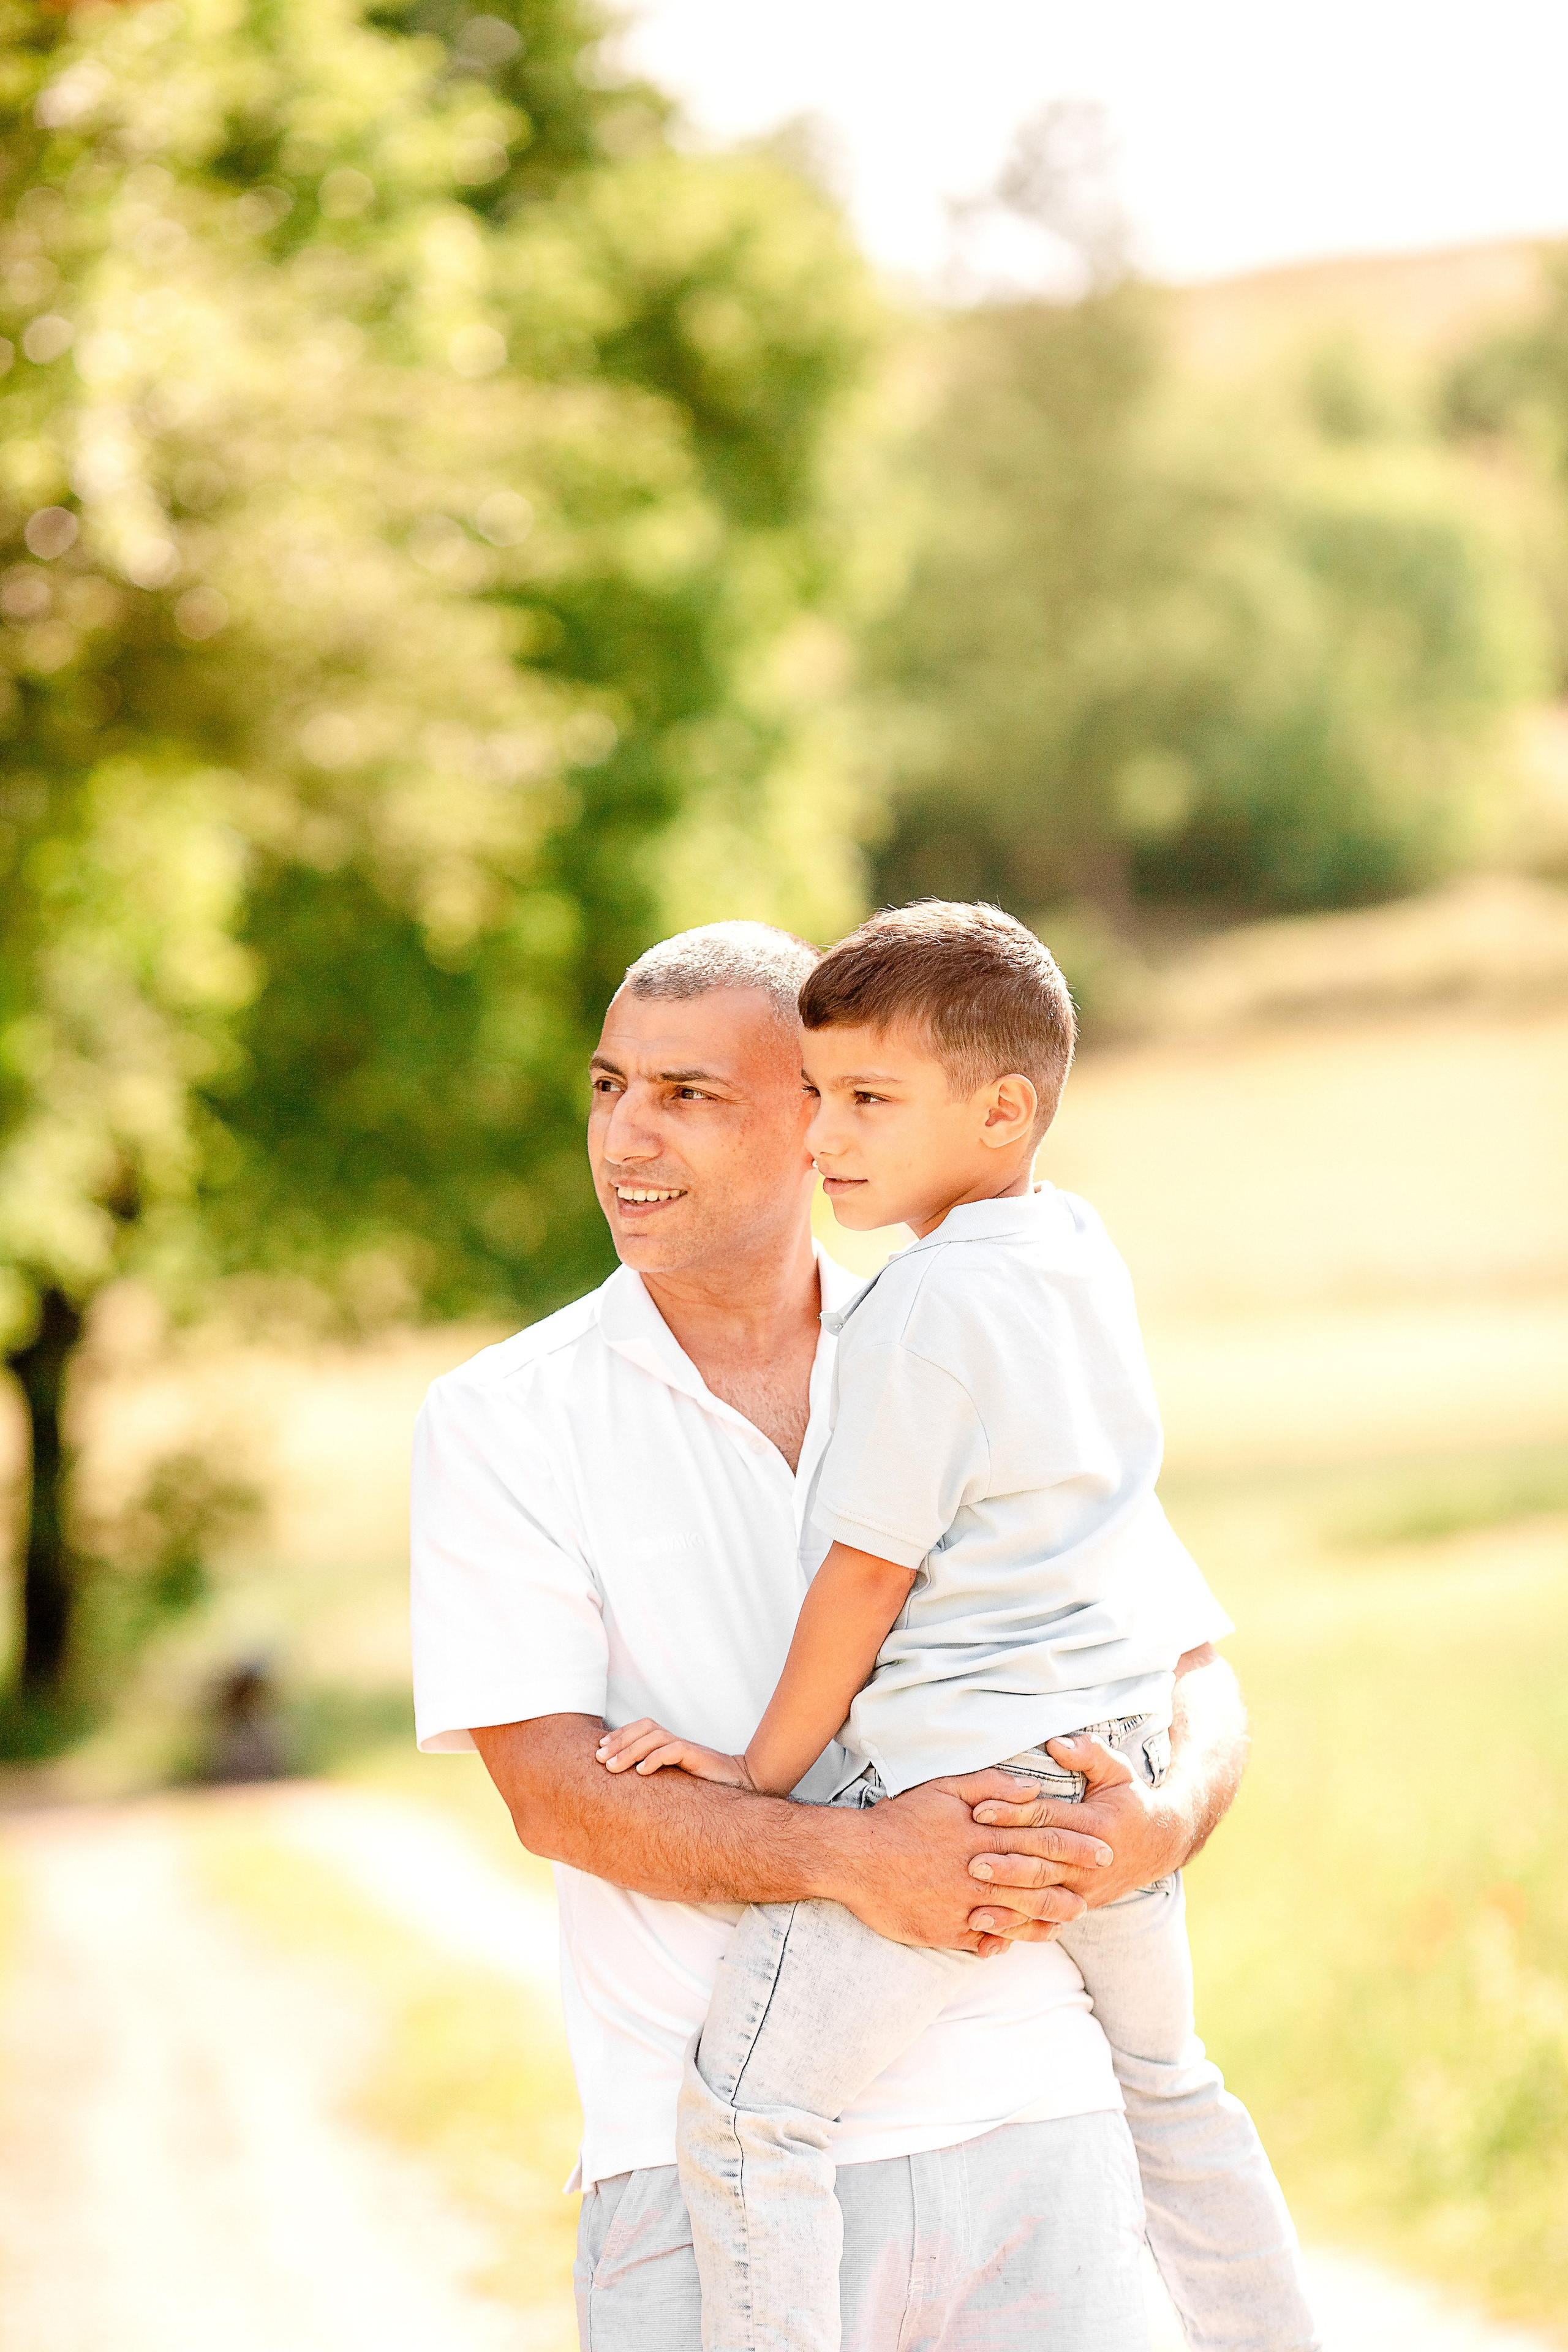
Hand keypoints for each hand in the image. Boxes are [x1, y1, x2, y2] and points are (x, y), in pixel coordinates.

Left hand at [596, 1719, 752, 1787]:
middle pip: (643, 1728)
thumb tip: (624, 1787)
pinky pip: (672, 1750)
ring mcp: (685, 1746)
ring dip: (630, 1751)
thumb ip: (654, 1775)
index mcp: (667, 1742)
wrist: (736, 1783)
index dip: (619, 1735)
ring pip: (653, 1738)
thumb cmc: (701, 1784)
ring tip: (612, 1767)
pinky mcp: (695, 1755)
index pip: (640, 1728)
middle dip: (618, 1741)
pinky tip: (641, 1773)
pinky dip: (654, 1759)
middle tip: (599, 1758)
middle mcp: (674, 1740)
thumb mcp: (672, 1779)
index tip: (599, 1748)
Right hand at [827, 1776, 1108, 1957]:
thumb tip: (1032, 1788)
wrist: (854, 1859)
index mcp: (983, 1837)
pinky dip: (1005, 1941)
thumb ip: (991, 1786)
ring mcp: (963, 1906)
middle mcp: (979, 1874)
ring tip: (1067, 1920)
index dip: (1074, 1846)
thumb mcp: (944, 1789)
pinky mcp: (945, 1931)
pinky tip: (1019, 1942)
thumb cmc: (899, 1819)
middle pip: (1036, 1883)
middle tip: (1095, 1893)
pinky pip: (983, 1940)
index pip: (1040, 1842)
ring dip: (1045, 1919)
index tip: (1102, 1849)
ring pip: (1016, 1916)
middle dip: (1069, 1887)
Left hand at [963, 1732, 1189, 1931]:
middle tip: (971, 1862)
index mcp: (1095, 1825)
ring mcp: (1085, 1890)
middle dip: (1007, 1864)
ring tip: (975, 1906)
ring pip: (1042, 1899)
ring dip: (1008, 1903)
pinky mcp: (1079, 1907)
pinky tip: (988, 1935)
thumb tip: (1056, 1743)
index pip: (1048, 1818)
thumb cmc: (1130, 1801)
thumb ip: (1089, 1754)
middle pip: (1042, 1863)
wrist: (1160, 1844)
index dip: (1014, 1813)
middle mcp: (1090, 1862)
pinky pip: (1045, 1921)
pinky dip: (1017, 1930)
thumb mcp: (1118, 1771)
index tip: (980, 1810)